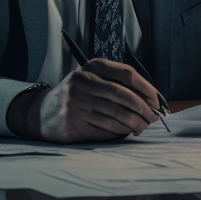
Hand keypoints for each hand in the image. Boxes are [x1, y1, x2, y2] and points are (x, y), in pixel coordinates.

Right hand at [7, 58, 163, 142]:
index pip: (127, 74)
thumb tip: (151, 101)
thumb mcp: (93, 79)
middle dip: (144, 109)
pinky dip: (120, 132)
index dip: (147, 88)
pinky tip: (125, 131)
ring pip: (117, 115)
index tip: (157, 101)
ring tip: (141, 127)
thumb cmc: (77, 95)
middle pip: (124, 96)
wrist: (43, 113)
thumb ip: (117, 83)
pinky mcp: (73, 123)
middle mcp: (83, 82)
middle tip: (153, 118)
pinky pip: (106, 129)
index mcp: (92, 67)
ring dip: (135, 124)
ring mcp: (77, 103)